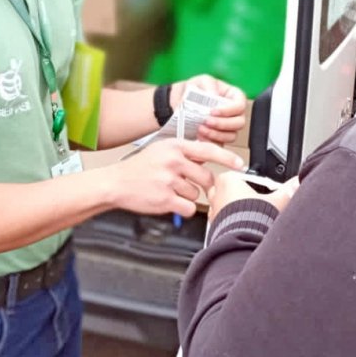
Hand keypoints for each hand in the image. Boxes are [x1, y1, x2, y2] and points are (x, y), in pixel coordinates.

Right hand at [109, 139, 244, 217]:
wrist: (115, 183)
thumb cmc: (139, 168)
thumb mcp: (162, 150)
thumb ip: (184, 153)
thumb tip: (207, 159)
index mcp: (175, 146)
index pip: (209, 150)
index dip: (227, 158)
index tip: (240, 164)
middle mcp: (174, 161)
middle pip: (206, 178)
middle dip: (202, 185)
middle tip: (186, 184)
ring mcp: (170, 180)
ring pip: (197, 194)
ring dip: (187, 196)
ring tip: (168, 191)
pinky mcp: (165, 199)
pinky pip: (188, 208)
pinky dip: (182, 209)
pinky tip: (169, 202)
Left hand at [172, 75, 246, 144]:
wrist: (179, 101)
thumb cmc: (193, 88)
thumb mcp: (201, 80)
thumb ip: (209, 84)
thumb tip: (214, 95)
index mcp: (233, 97)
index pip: (240, 105)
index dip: (229, 110)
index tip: (213, 111)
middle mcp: (233, 113)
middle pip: (239, 123)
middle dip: (222, 124)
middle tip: (206, 121)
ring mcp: (227, 127)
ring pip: (231, 136)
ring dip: (216, 134)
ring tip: (200, 129)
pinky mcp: (218, 137)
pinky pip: (220, 144)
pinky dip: (211, 142)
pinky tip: (199, 137)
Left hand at [206, 172, 299, 221]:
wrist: (243, 242)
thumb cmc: (254, 219)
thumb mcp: (278, 200)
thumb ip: (288, 190)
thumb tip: (297, 184)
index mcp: (228, 181)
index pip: (241, 176)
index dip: (255, 184)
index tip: (264, 191)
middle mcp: (216, 195)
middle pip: (230, 190)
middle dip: (243, 196)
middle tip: (257, 203)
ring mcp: (213, 212)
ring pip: (224, 206)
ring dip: (236, 211)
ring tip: (252, 217)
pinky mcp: (214, 227)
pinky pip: (223, 222)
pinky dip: (233, 224)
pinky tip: (245, 228)